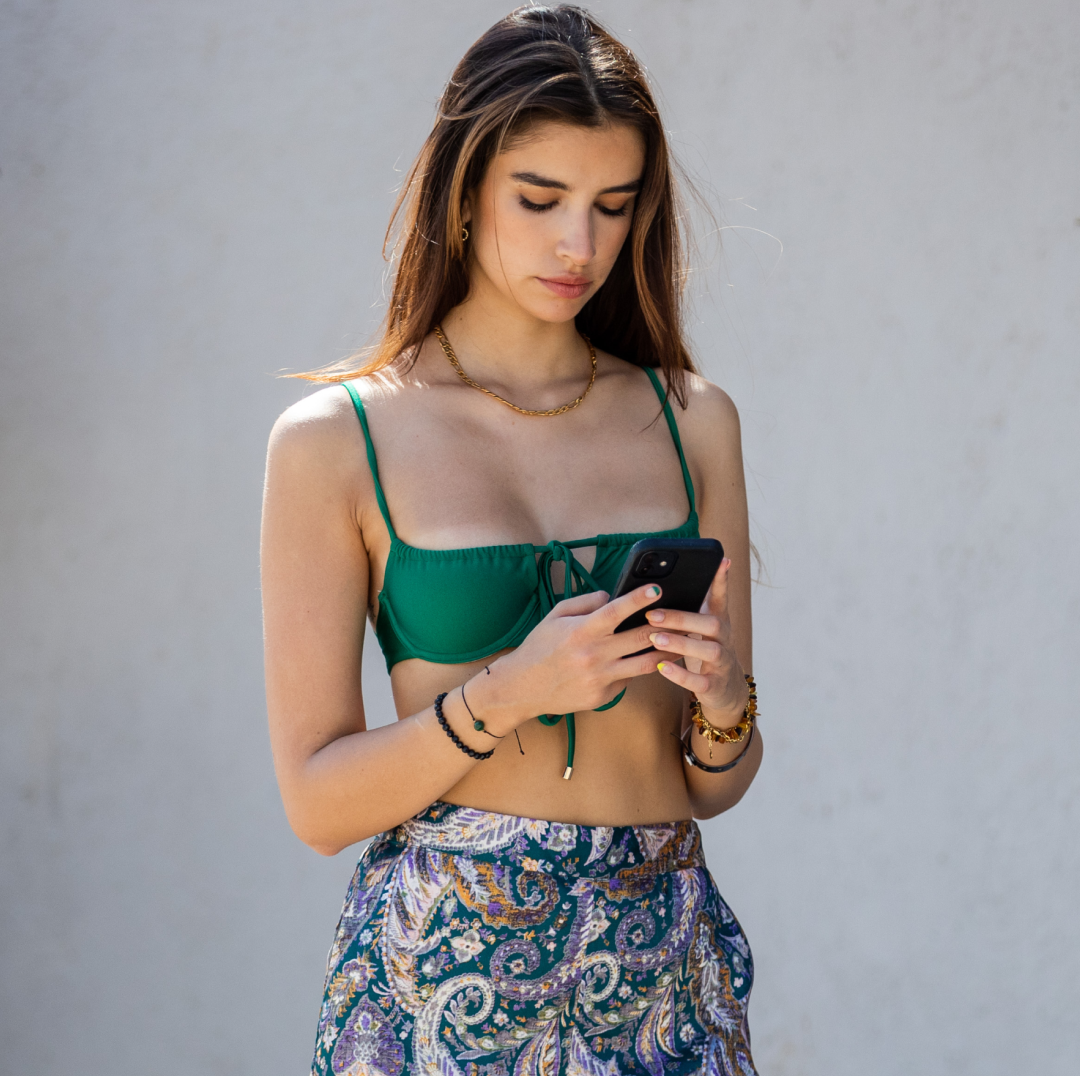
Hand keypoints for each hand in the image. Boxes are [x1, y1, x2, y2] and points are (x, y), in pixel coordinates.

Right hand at [475, 583, 672, 729]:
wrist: (524, 686)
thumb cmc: (540, 647)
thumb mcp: (555, 616)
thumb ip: (584, 602)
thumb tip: (611, 597)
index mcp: (582, 631)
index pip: (616, 611)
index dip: (638, 599)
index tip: (657, 589)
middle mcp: (594, 654)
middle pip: (640, 638)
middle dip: (664, 626)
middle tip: (680, 618)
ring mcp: (600, 678)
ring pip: (645, 664)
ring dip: (665, 653)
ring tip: (678, 644)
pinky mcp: (603, 696)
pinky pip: (627, 680)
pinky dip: (634, 670)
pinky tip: (640, 663)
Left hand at [648, 558, 747, 723]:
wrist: (724, 690)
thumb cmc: (703, 651)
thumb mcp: (700, 628)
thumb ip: (686, 609)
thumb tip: (655, 587)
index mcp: (719, 622)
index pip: (721, 598)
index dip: (722, 580)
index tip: (722, 560)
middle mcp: (725, 640)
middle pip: (713, 624)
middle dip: (682, 618)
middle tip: (652, 615)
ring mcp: (722, 663)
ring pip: (710, 651)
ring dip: (680, 644)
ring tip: (654, 639)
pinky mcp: (715, 685)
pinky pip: (700, 681)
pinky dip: (680, 675)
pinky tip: (661, 666)